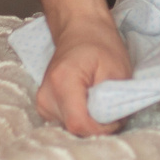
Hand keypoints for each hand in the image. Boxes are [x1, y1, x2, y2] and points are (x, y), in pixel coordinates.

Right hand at [33, 15, 130, 136]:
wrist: (80, 29)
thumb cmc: (100, 44)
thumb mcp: (116, 70)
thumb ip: (113, 101)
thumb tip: (110, 125)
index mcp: (63, 82)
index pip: (79, 124)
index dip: (101, 129)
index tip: (115, 118)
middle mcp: (46, 94)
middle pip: (74, 129)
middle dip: (97, 126)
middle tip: (111, 108)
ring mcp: (42, 101)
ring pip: (70, 129)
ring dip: (90, 123)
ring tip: (99, 102)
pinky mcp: (44, 106)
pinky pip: (65, 123)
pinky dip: (81, 119)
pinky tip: (88, 104)